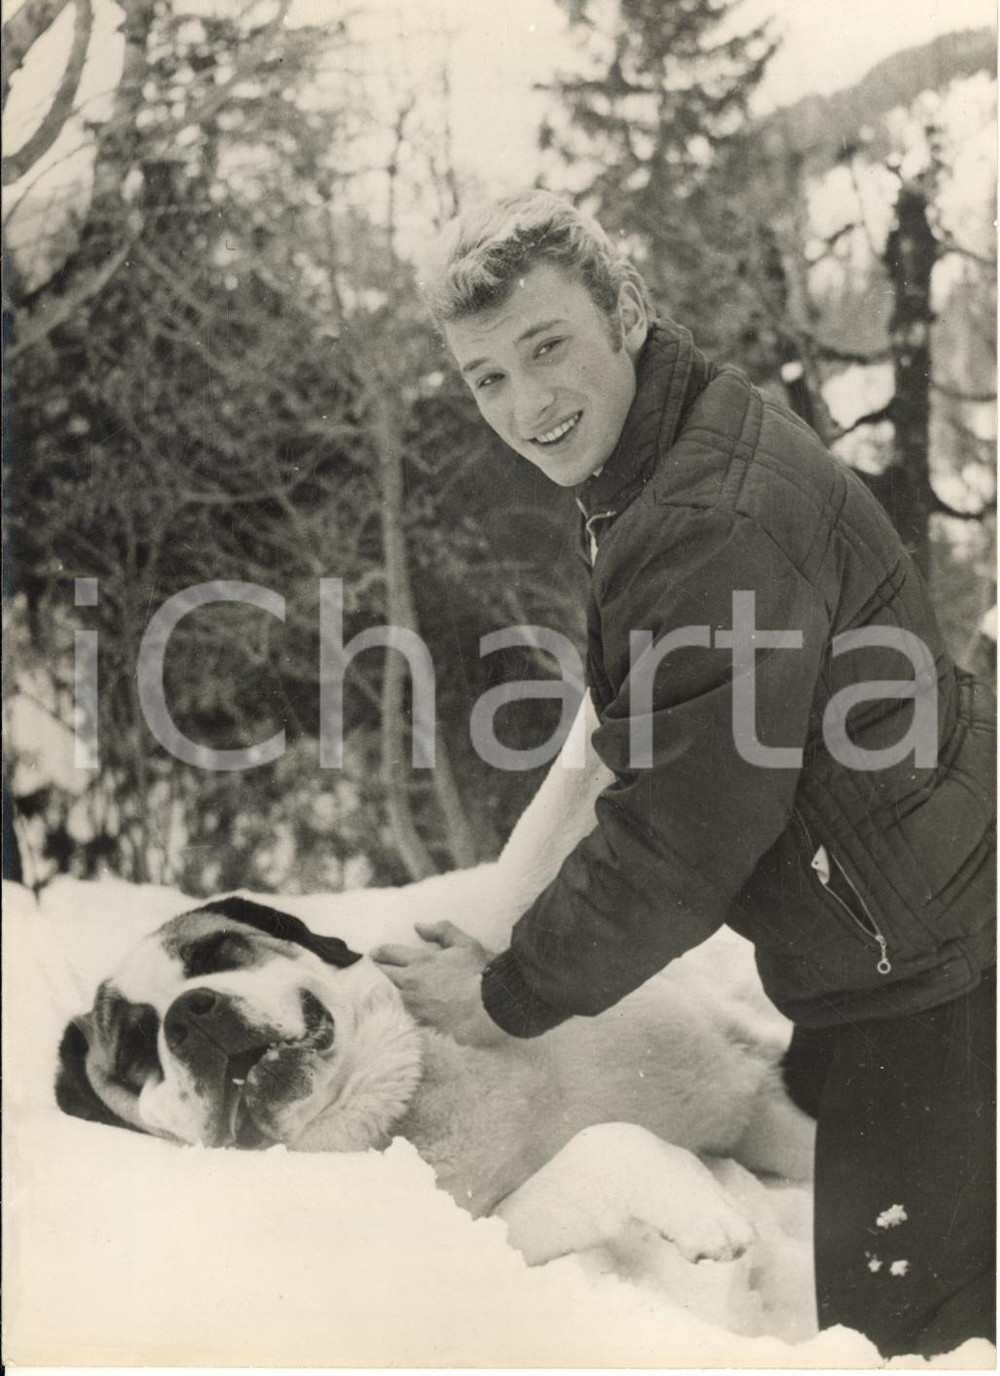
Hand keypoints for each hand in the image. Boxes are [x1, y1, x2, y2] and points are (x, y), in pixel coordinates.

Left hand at [371, 920, 508, 1046]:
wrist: (488, 1009)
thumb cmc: (479, 973)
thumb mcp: (464, 944)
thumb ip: (441, 931)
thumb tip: (418, 926)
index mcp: (420, 961)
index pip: (389, 953)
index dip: (380, 952)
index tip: (374, 953)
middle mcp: (411, 983)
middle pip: (385, 974)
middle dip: (380, 969)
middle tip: (377, 967)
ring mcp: (414, 1005)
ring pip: (394, 994)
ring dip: (392, 989)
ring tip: (393, 988)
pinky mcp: (421, 1022)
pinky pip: (406, 1012)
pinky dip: (405, 1007)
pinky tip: (409, 1007)